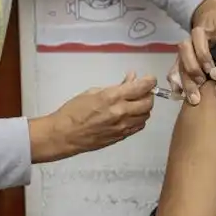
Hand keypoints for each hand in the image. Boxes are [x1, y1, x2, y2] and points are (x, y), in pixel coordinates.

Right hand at [30, 72, 155, 161]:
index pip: (141, 87)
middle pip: (148, 103)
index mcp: (112, 97)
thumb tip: (131, 78)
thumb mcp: (93, 92)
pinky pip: (138, 126)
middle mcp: (121, 112)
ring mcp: (122, 126)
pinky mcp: (121, 137)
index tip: (150, 79)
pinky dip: (139, 119)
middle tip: (142, 91)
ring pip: (145, 116)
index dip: (150, 81)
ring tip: (135, 103)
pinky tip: (130, 115)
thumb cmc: (74, 111)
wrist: (65, 135)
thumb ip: (116, 86)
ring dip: (144, 108)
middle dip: (148, 94)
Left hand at [168, 0, 215, 104]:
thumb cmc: (209, 42)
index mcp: (186, 52)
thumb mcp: (197, 58)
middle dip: (191, 68)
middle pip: (183, 51)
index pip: (180, 67)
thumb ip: (185, 74)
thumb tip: (176, 92)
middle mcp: (192, 40)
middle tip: (201, 81)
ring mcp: (206, 29)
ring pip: (197, 37)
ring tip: (212, 68)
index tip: (194, 99)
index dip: (184, 84)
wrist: (215, 11)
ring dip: (202, 54)